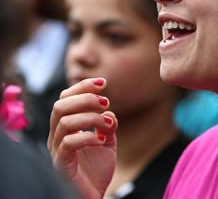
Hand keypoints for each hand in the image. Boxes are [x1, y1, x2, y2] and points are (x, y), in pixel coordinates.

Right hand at [48, 78, 117, 198]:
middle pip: (60, 106)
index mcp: (66, 127)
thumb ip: (108, 124)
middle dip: (85, 99)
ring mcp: (57, 150)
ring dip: (90, 117)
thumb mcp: (107, 141)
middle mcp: (57, 136)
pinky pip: (68, 144)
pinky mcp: (61, 165)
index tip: (103, 82)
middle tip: (106, 103)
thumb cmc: (96, 170)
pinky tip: (102, 139)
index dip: (82, 87)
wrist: (92, 196)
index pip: (65, 98)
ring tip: (108, 123)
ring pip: (64, 122)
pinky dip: (87, 137)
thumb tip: (108, 111)